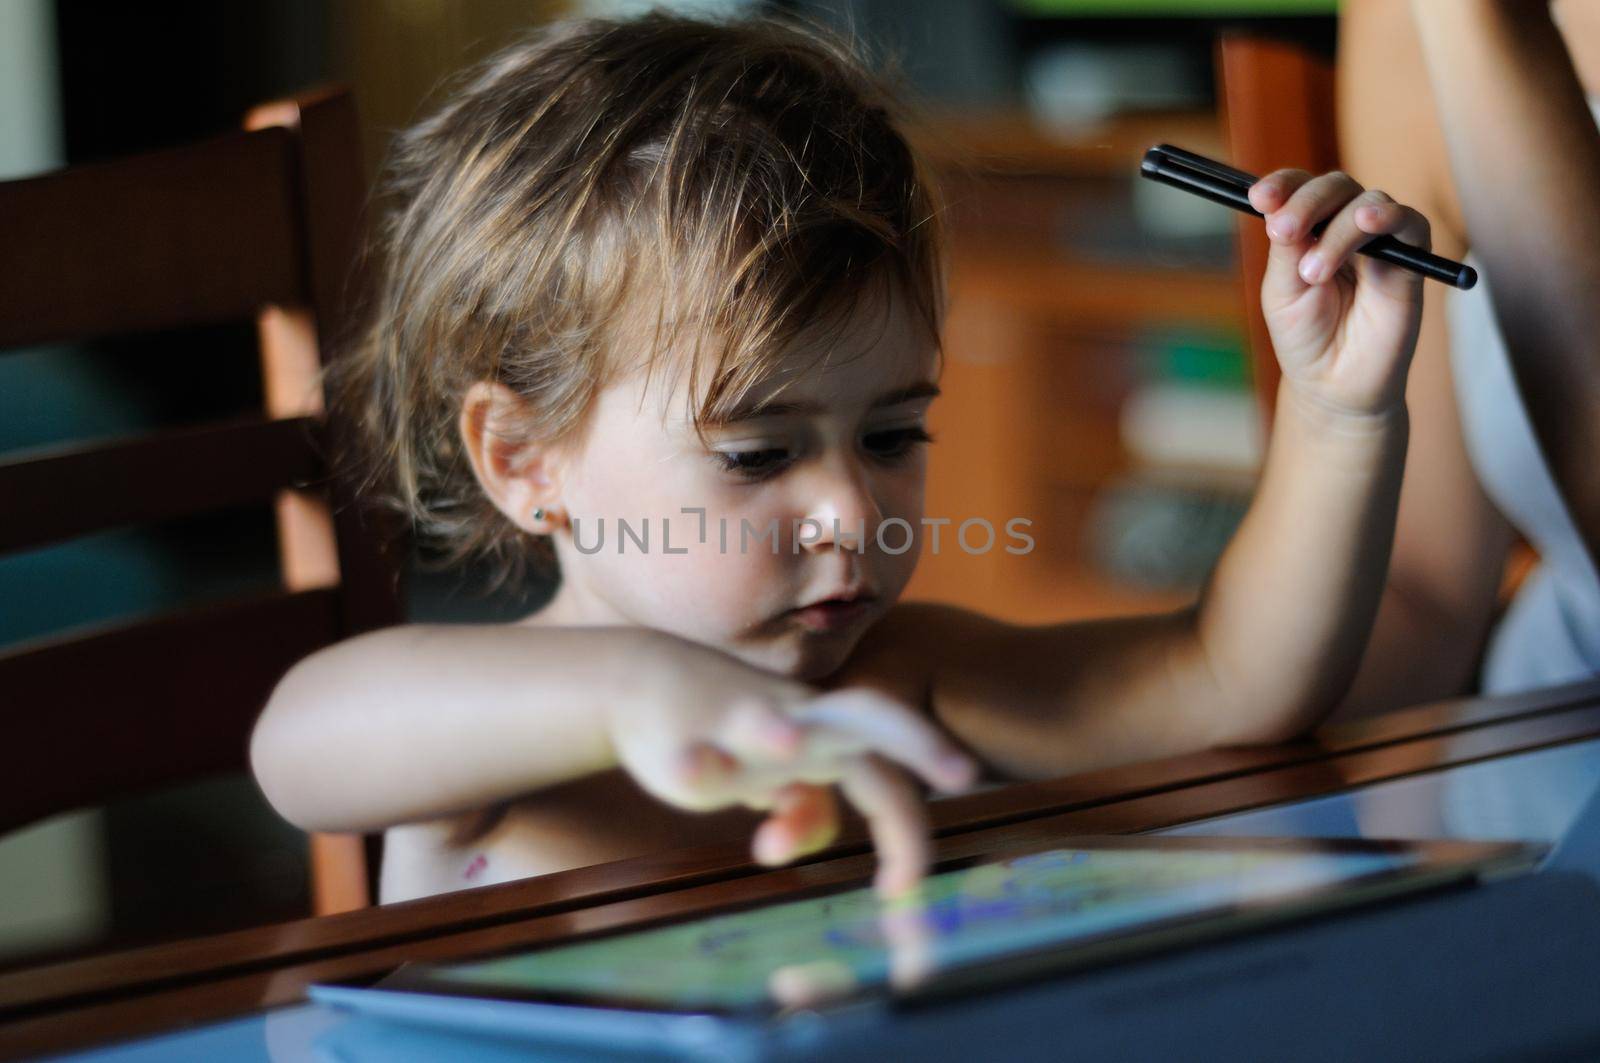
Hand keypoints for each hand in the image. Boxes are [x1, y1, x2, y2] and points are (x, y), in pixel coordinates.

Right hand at [605, 636, 977, 895]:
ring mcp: (739, 722)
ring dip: (778, 735)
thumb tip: (803, 838)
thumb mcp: (775, 776)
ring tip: (792, 745)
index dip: (908, 829)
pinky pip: (688, 751)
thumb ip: (804, 811)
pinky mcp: (682, 736)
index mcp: (828, 732)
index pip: (889, 775)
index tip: (905, 888)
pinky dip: (693, 762)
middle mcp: (795, 720)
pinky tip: (687, 768)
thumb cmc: (726, 730)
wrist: (643, 680)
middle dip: (915, 738)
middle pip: (870, 717)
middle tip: (961, 774)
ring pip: (766, 724)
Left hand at [1248, 170, 1430, 417]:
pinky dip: (1388, 216)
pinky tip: (1367, 225)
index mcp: (1308, 230)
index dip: (1281, 185)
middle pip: (1333, 187)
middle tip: (1284, 231)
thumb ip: (1286, 250)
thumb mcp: (1282, 293)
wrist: (1335, 384)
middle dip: (1305, 203)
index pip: (1298, 189)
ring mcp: (1378, 241)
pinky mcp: (1410, 258)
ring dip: (1338, 230)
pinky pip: (1409, 221)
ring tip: (1314, 273)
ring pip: (1366, 202)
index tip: (1258, 197)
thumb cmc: (1306, 338)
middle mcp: (1344, 227)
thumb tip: (1281, 208)